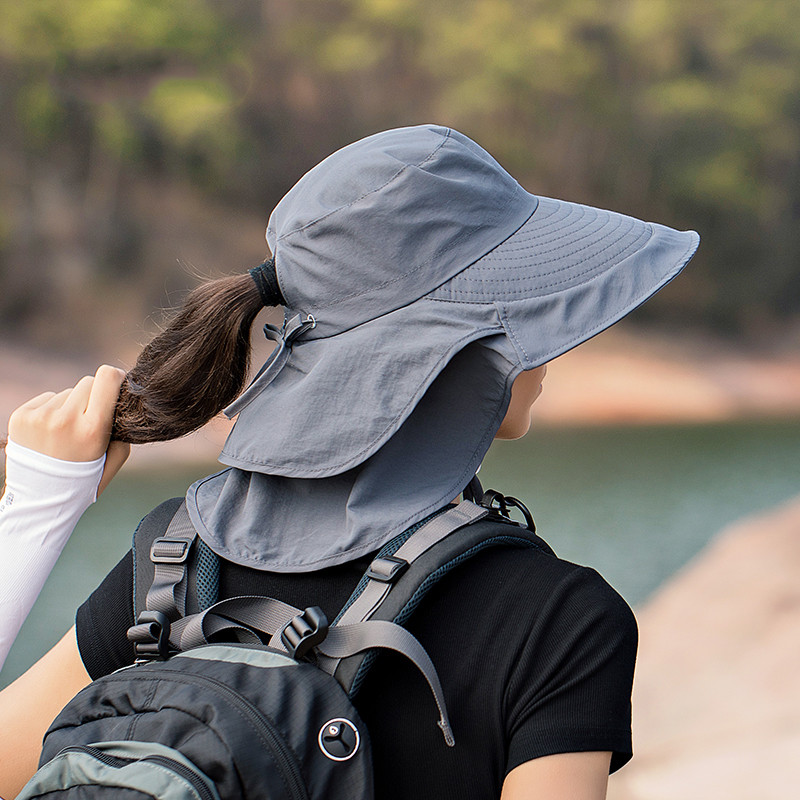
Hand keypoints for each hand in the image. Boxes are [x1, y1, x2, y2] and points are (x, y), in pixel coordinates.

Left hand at [7, 365, 129, 496]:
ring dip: (70, 406)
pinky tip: (49, 434)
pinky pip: (47, 398)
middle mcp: (65, 420)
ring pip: (67, 392)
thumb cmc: (84, 478)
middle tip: (89, 421)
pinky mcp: (21, 416)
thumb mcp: (114, 459)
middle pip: (88, 382)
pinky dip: (51, 411)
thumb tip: (123, 398)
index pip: (108, 377)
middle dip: (93, 397)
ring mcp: (40, 417)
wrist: (41, 499)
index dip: (116, 378)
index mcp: (93, 430)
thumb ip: (123, 429)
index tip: (116, 386)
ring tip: (65, 435)